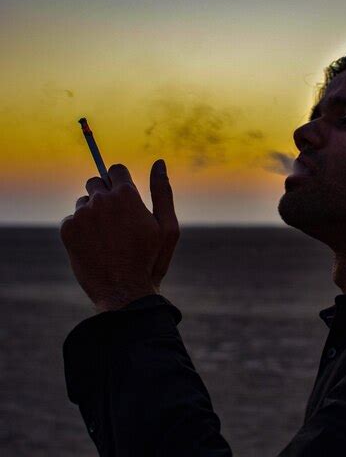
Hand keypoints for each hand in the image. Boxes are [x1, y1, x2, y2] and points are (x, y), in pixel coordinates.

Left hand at [60, 160, 179, 311]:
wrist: (124, 294)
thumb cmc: (150, 260)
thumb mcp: (166, 226)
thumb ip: (162, 191)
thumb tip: (159, 162)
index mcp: (126, 195)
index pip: (115, 169)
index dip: (120, 182)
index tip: (123, 197)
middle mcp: (101, 199)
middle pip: (95, 181)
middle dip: (104, 195)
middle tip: (115, 221)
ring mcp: (82, 214)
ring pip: (83, 202)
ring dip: (92, 214)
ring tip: (106, 239)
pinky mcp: (67, 229)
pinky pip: (71, 220)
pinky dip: (80, 231)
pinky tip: (93, 248)